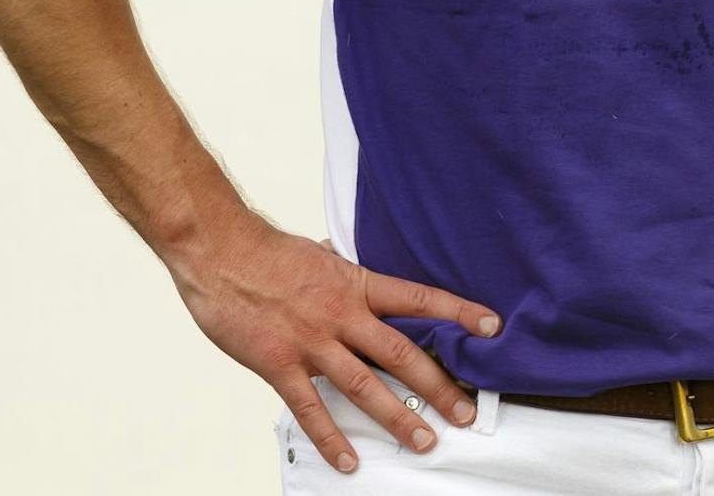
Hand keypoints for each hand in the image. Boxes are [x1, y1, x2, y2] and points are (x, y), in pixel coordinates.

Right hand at [167, 213, 501, 473]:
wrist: (220, 252)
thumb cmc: (268, 252)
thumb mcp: (321, 255)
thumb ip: (343, 270)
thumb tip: (348, 260)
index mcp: (358, 285)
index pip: (420, 299)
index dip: (459, 313)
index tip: (492, 327)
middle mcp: (343, 315)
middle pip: (402, 354)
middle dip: (439, 386)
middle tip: (466, 412)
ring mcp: (313, 342)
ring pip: (365, 386)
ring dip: (398, 418)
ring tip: (425, 441)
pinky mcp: (280, 364)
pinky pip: (310, 409)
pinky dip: (330, 438)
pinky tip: (349, 460)